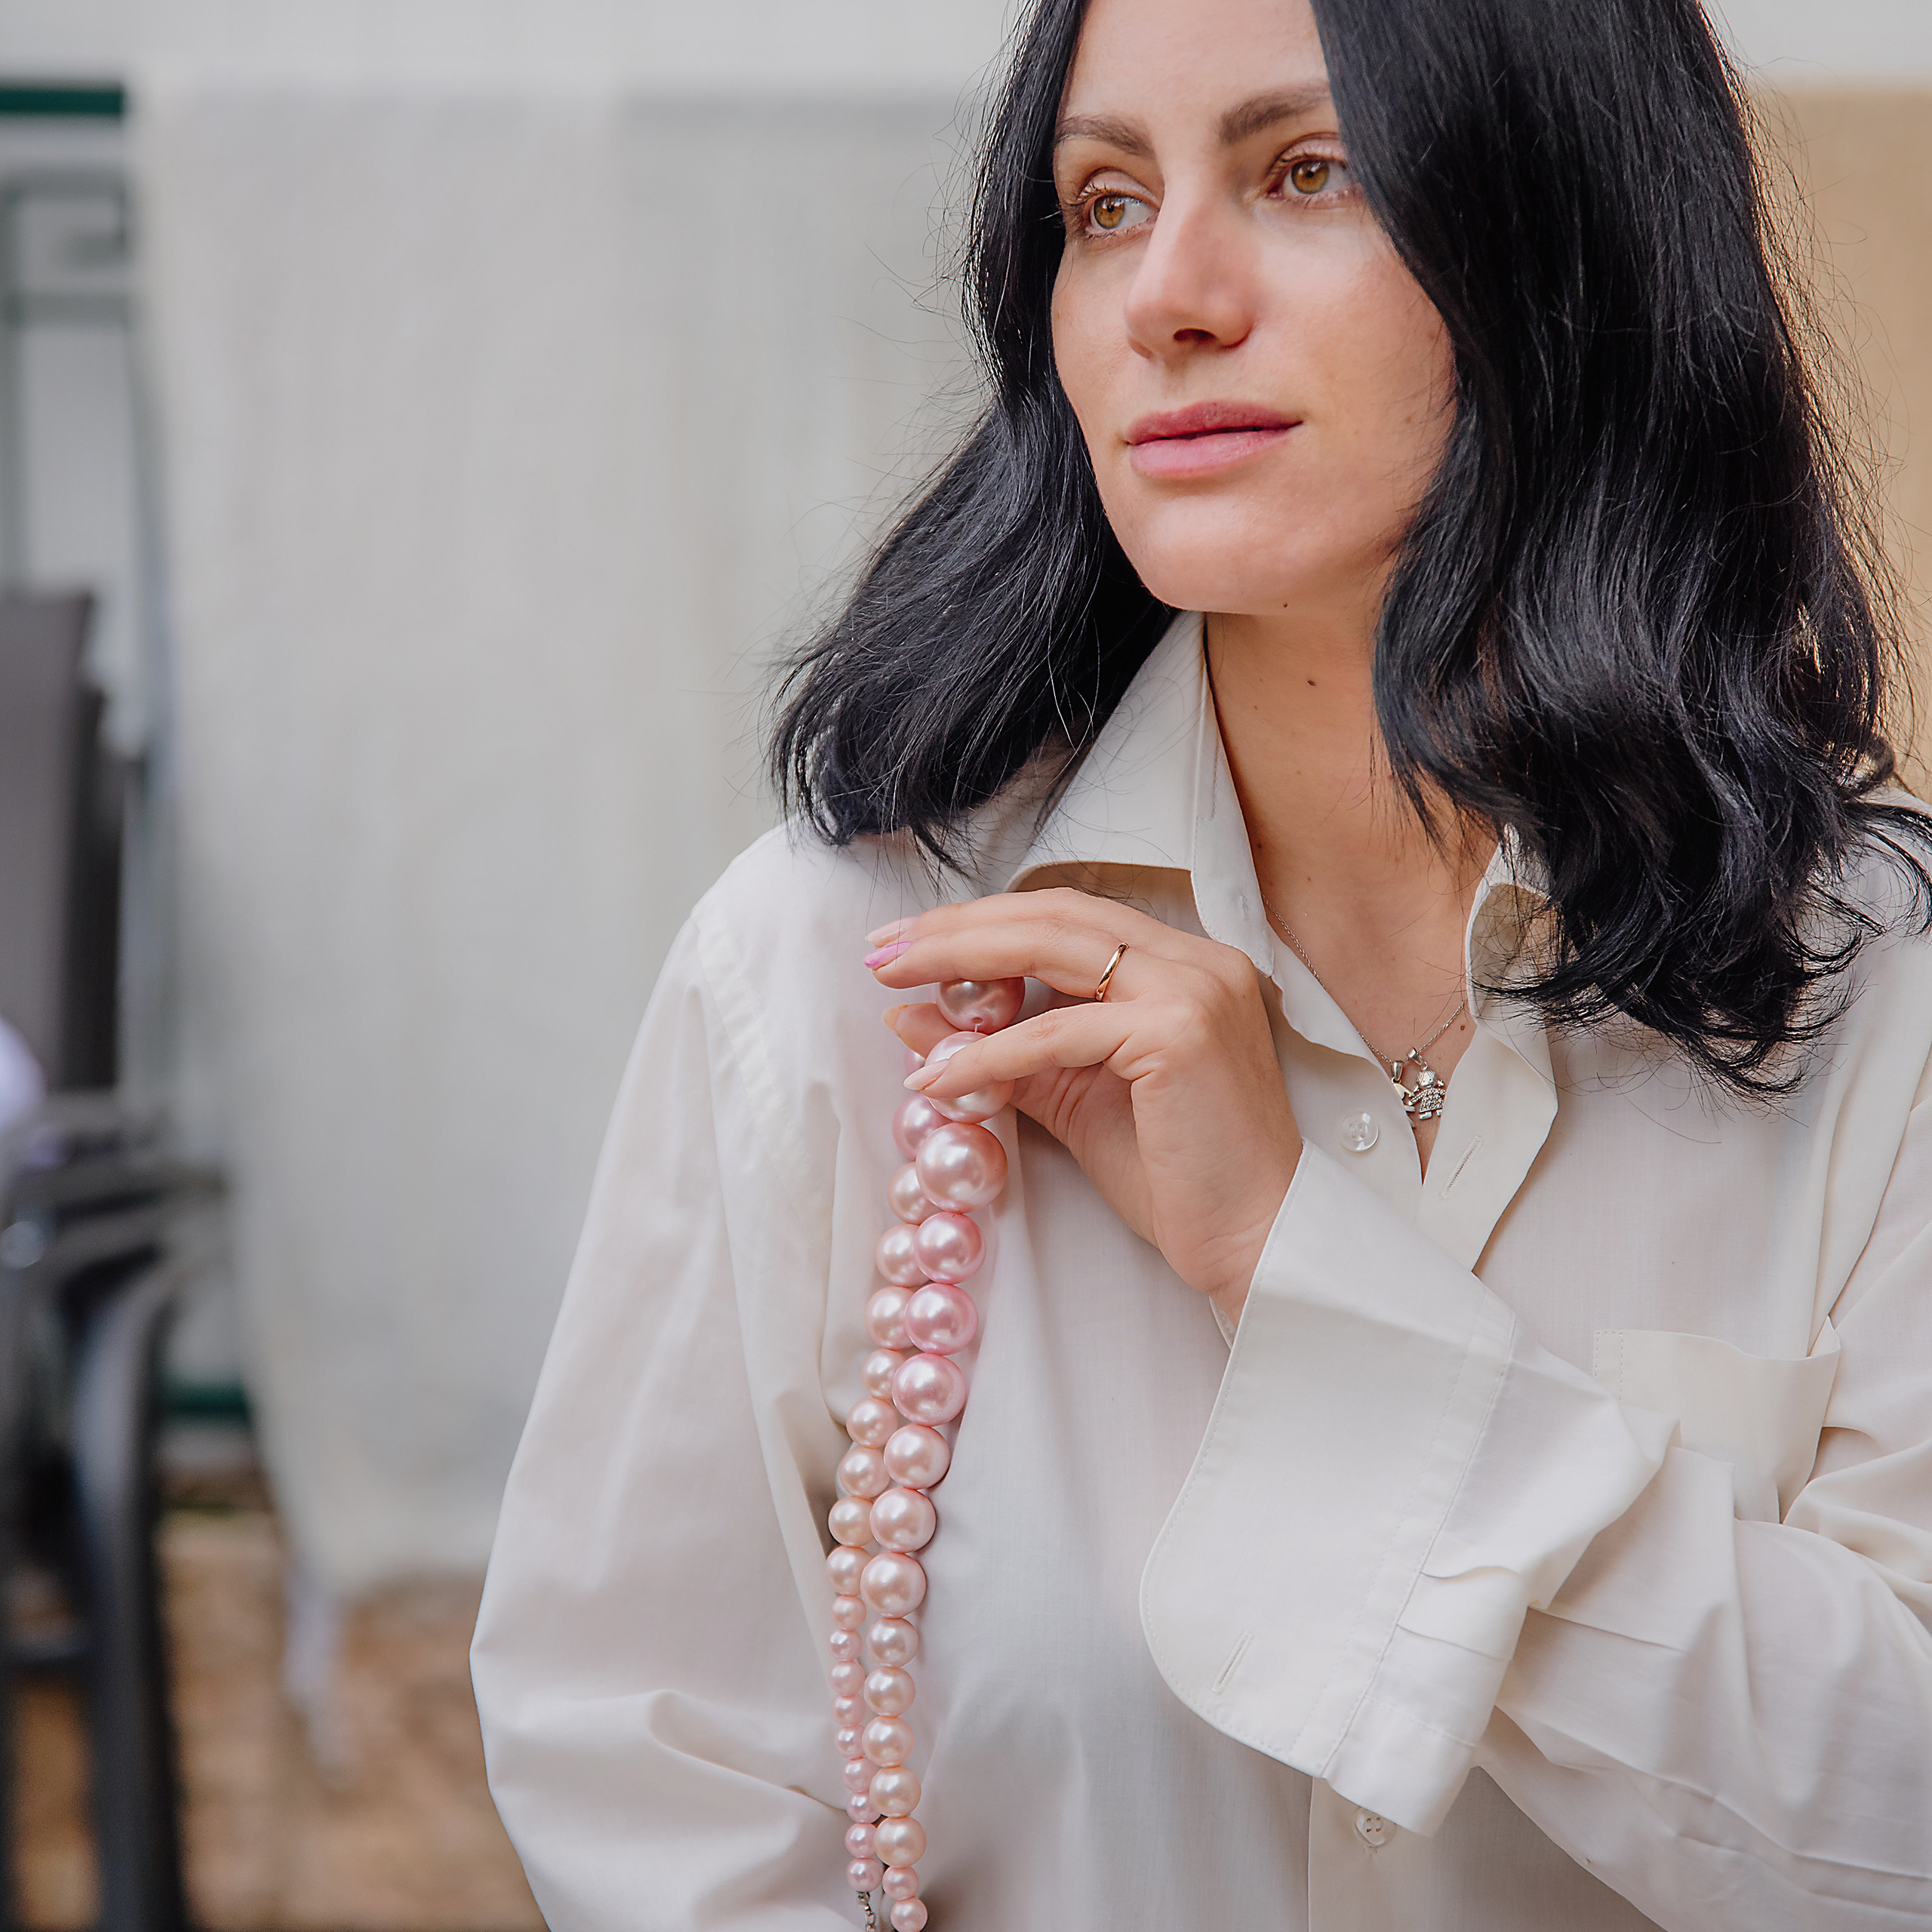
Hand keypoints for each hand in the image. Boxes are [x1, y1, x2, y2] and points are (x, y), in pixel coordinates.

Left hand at [867, 889, 1301, 1325]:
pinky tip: (937, 1079)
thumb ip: (1003, 1053)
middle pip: (1052, 913)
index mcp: (1182, 963)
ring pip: (1050, 948)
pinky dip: (987, 1054)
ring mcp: (1193, 990)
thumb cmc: (1174, 1177)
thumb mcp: (1073, 1098)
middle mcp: (1196, 959)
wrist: (1253, 1242)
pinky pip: (1055, 1033)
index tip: (909, 943)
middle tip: (882, 951)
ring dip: (958, 962)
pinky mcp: (1178, 1035)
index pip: (1065, 915)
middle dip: (956, 927)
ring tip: (892, 985)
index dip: (981, 920)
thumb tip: (911, 1021)